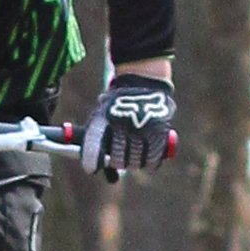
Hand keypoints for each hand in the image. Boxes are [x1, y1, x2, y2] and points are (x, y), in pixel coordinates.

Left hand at [81, 65, 176, 180]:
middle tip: (120, 160)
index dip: (91, 160)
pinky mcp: (158, 132)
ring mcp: (141, 128)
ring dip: (134, 163)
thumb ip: (95, 138)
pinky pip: (152, 159)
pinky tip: (147, 160)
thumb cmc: (119, 105)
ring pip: (135, 162)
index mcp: (103, 118)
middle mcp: (122, 124)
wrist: (144, 80)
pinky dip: (149, 163)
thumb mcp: (102, 113)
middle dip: (118, 162)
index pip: (94, 145)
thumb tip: (91, 167)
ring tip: (134, 156)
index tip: (91, 169)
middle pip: (118, 160)